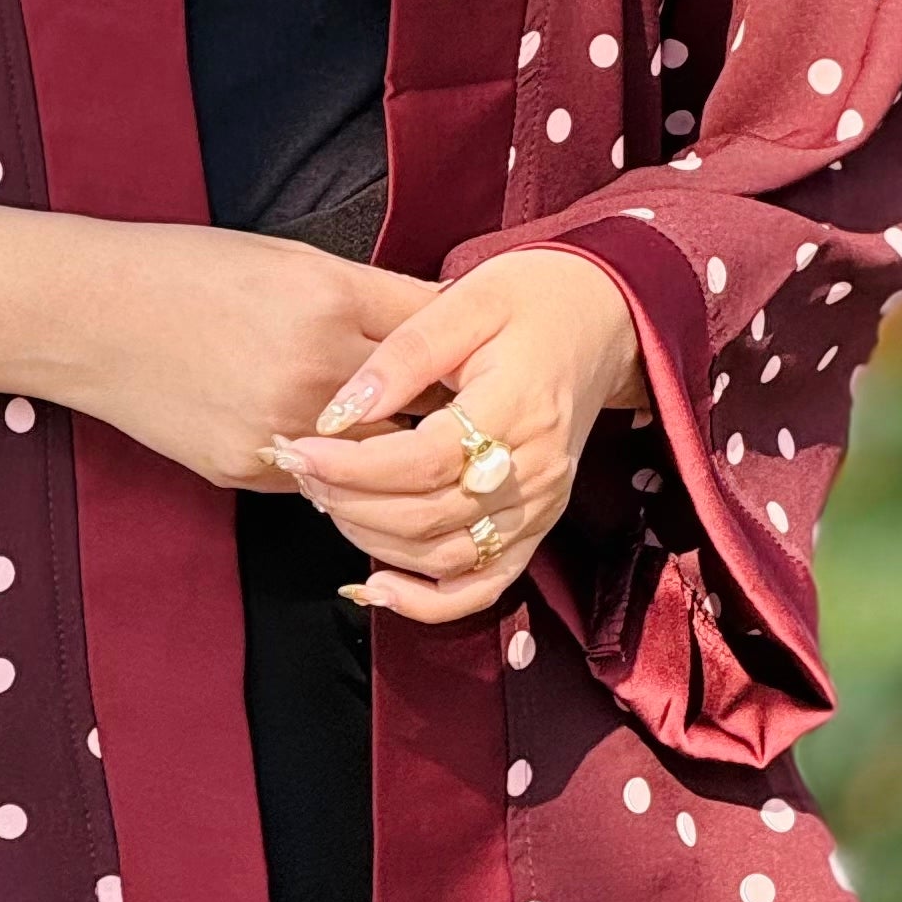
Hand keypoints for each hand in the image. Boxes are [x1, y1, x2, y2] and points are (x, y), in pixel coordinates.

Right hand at [61, 221, 440, 493]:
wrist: (88, 315)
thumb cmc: (186, 270)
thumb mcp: (286, 257)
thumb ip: (365, 293)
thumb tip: (436, 319)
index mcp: (332, 299)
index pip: (434, 337)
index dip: (465, 353)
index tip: (485, 363)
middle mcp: (316, 366)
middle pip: (420, 409)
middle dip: (444, 414)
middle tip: (467, 418)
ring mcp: (282, 427)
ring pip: (376, 460)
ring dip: (393, 455)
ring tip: (410, 450)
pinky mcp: (247, 470)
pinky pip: (316, 481)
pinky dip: (331, 471)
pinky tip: (327, 455)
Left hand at [266, 246, 646, 622]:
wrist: (602, 318)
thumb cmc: (531, 300)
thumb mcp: (466, 301)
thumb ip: (404, 355)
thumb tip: (342, 410)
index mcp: (517, 407)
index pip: (424, 460)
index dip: (354, 464)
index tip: (300, 447)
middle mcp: (536, 471)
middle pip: (429, 517)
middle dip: (351, 501)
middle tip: (300, 468)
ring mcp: (541, 507)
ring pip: (447, 558)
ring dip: (375, 543)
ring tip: (325, 500)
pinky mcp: (537, 525)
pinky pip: (485, 586)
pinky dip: (428, 601)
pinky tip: (378, 586)